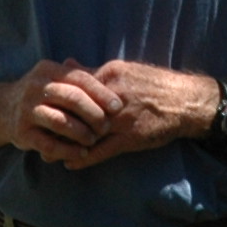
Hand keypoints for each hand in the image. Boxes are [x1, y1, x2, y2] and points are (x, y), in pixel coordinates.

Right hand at [1, 59, 120, 162]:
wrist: (1, 108)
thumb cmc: (41, 94)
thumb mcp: (54, 78)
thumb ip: (80, 78)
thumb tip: (115, 82)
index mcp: (48, 70)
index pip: (79, 79)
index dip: (101, 93)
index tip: (118, 106)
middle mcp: (35, 87)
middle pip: (72, 98)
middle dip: (94, 113)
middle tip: (107, 126)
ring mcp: (27, 110)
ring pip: (60, 121)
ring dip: (82, 133)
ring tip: (94, 140)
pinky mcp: (22, 133)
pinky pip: (49, 144)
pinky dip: (68, 150)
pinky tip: (81, 153)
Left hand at [57, 61, 215, 169]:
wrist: (186, 102)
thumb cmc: (156, 84)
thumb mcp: (125, 69)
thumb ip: (94, 70)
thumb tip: (67, 63)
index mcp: (111, 75)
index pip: (76, 87)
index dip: (58, 99)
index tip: (42, 105)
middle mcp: (113, 97)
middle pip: (76, 111)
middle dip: (56, 123)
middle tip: (39, 130)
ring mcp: (121, 119)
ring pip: (85, 133)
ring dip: (65, 144)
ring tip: (47, 151)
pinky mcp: (130, 138)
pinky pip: (101, 151)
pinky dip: (83, 158)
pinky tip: (70, 163)